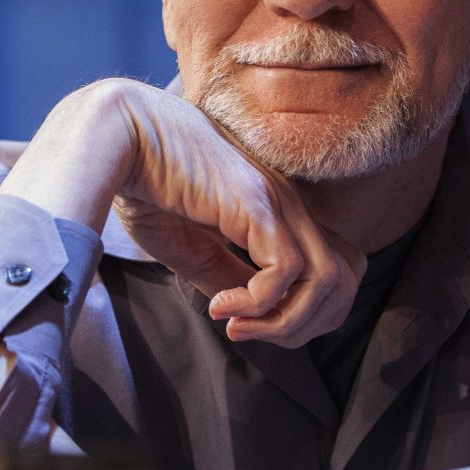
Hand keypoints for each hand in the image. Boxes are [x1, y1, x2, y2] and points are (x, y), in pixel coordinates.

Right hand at [0, 79, 363, 346]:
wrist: (122, 135)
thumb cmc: (146, 184)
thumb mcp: (190, 245)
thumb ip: (224, 274)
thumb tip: (248, 314)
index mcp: (280, 211)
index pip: (338, 267)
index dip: (306, 311)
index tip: (251, 324)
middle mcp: (290, 205)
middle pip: (347, 276)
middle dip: (306, 324)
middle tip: (252, 333)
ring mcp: (279, 202)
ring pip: (329, 279)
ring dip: (286, 321)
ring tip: (237, 326)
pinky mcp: (258, 205)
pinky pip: (287, 271)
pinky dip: (258, 304)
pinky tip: (221, 307)